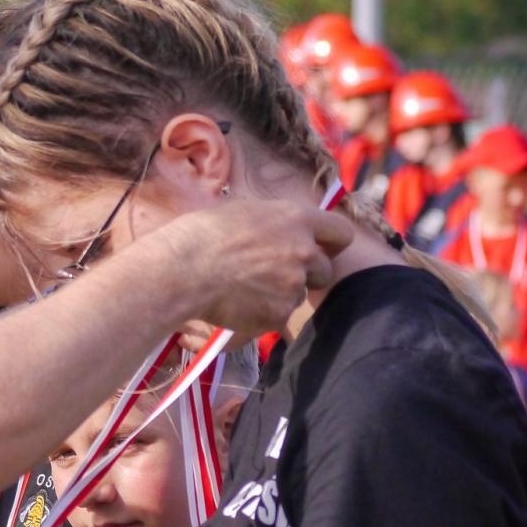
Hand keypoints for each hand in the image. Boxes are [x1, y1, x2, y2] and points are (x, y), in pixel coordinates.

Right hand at [158, 200, 352, 335]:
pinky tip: (237, 303)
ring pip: (299, 294)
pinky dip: (263, 313)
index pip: (342, 232)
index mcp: (297, 219)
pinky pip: (278, 315)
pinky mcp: (279, 314)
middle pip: (325, 270)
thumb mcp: (245, 210)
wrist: (184, 271)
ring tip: (246, 287)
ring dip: (281, 294)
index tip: (323, 249)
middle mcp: (304, 252)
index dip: (333, 243)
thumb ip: (275, 222)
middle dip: (308, 274)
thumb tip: (281, 229)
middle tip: (277, 274)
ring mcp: (294, 286)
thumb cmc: (205, 233)